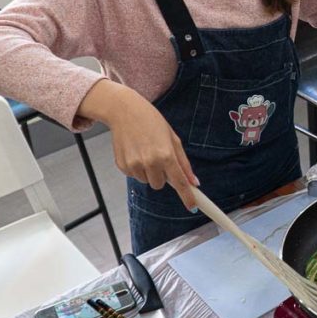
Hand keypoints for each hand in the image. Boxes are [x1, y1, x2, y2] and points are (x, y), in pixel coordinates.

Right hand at [80, 80, 199, 208]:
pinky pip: (134, 176)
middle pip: (160, 185)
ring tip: (145, 151)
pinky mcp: (122, 166)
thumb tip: (194, 181)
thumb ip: (183, 162)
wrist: (125, 111)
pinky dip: (137, 168)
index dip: (187, 196)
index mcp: (166, 154)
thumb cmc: (151, 121)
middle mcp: (150, 162)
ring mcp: (134, 165)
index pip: (179, 182)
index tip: (193, 206)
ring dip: (149, 171)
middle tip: (159, 158)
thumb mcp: (173, 139)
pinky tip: (136, 151)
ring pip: (147, 181)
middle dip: (162, 176)